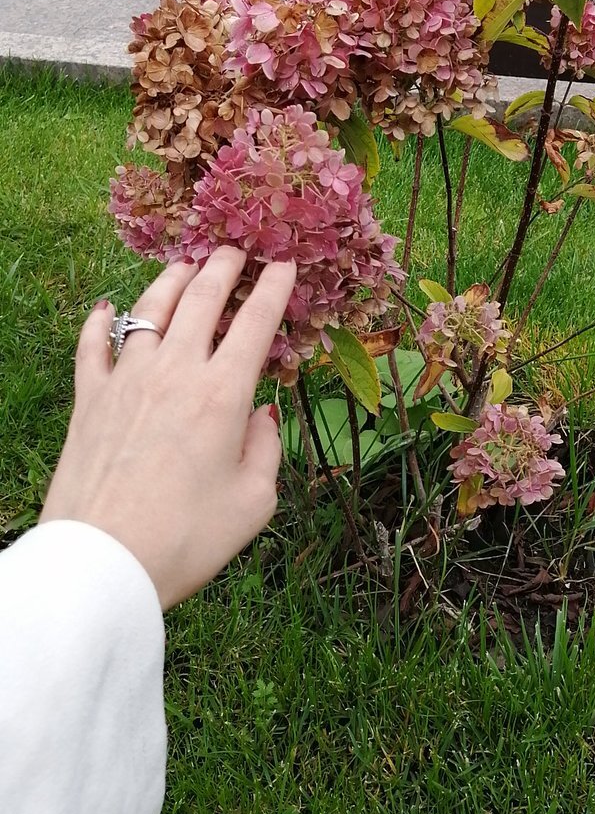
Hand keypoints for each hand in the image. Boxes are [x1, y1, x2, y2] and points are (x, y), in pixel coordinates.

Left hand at [40, 247, 296, 610]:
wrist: (102, 563)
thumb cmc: (186, 539)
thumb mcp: (253, 502)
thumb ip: (266, 450)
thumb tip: (262, 415)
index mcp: (224, 394)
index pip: (256, 322)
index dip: (275, 287)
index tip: (286, 264)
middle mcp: (176, 372)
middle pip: (203, 299)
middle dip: (225, 266)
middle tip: (238, 250)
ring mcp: (126, 380)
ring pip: (151, 309)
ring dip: (173, 280)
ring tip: (187, 264)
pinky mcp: (89, 399)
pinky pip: (93, 345)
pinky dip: (100, 320)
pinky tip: (106, 307)